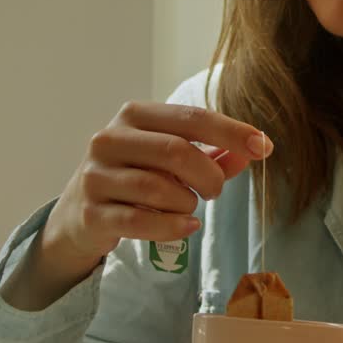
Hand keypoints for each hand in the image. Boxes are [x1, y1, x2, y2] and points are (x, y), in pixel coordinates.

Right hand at [3, 101, 269, 309]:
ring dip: (186, 202)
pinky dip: (172, 226)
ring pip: (158, 187)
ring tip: (188, 207)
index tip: (264, 147)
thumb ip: (213, 154)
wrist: (78, 215)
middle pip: (176, 151)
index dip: (231, 132)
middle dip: (209, 175)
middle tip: (216, 191)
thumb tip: (255, 150)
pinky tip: (186, 227)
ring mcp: (96, 176)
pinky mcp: (91, 213)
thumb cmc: (134, 178)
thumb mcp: (171, 160)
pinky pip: (140, 220)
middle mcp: (110, 139)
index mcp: (134, 115)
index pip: (191, 117)